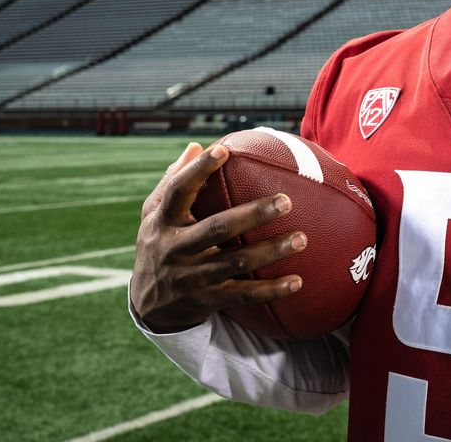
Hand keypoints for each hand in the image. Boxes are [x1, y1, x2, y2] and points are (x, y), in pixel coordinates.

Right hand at [130, 142, 306, 333]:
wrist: (149, 305)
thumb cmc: (159, 245)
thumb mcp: (154, 215)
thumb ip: (172, 181)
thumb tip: (196, 146)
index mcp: (163, 221)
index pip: (178, 191)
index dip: (197, 171)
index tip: (223, 151)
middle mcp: (176, 248)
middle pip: (217, 228)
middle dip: (253, 215)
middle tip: (286, 201)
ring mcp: (191, 277)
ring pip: (236, 263)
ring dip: (270, 252)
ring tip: (302, 239)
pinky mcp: (207, 300)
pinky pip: (243, 295)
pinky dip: (271, 290)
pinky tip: (297, 281)